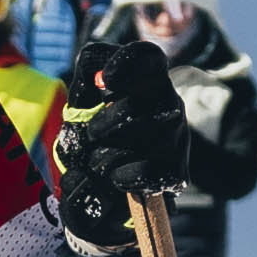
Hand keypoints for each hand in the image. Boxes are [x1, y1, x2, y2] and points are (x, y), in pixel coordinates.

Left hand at [51, 28, 197, 243]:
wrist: (103, 198)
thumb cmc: (91, 142)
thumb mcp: (79, 112)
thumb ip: (82, 90)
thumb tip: (97, 80)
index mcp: (145, 80)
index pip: (148, 57)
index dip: (128, 63)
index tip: (105, 80)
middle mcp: (169, 103)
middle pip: (144, 99)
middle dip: (107, 122)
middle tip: (92, 135)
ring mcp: (178, 137)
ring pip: (147, 134)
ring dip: (108, 153)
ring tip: (97, 163)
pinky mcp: (177, 172)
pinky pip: (150, 170)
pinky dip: (124, 177)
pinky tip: (115, 179)